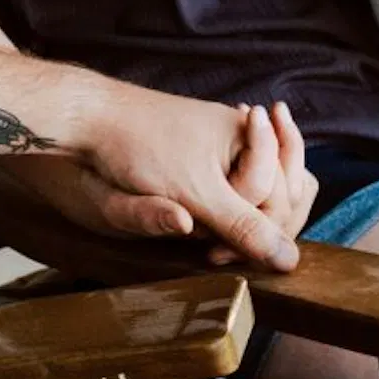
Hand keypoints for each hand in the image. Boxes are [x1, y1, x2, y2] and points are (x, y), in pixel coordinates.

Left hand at [57, 85, 310, 271]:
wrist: (89, 118)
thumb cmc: (140, 148)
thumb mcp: (196, 195)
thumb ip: (244, 226)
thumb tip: (290, 261)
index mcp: (250, 135)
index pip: (284, 198)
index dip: (257, 235)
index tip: (216, 252)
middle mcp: (242, 133)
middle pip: (279, 193)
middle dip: (254, 227)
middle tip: (212, 249)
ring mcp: (221, 140)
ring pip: (257, 191)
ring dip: (241, 221)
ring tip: (209, 242)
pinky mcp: (200, 151)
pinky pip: (231, 185)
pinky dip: (223, 209)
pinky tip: (201, 224)